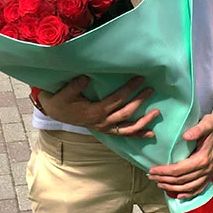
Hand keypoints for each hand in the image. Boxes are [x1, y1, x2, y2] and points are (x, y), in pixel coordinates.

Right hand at [38, 75, 159, 137]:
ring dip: (144, 121)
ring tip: (157, 113)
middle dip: (140, 101)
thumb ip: (75, 85)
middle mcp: (102, 122)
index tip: (140, 78)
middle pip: (126, 112)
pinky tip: (150, 134)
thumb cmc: (61, 100)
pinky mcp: (106, 130)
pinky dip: (138, 135)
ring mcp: (105, 128)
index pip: (117, 99)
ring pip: (128, 128)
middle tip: (151, 90)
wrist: (56, 113)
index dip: (129, 89)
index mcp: (95, 111)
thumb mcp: (64, 93)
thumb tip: (86, 77)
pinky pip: (124, 134)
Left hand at [148, 113, 212, 198]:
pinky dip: (188, 194)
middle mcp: (206, 169)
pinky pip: (199, 189)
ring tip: (159, 184)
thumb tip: (185, 136)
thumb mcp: (206, 123)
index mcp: (203, 158)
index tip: (152, 169)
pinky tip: (179, 195)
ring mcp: (209, 173)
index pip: (179, 170)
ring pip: (188, 187)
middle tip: (151, 176)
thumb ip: (197, 130)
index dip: (164, 172)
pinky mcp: (210, 174)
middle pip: (182, 180)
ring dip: (173, 188)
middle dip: (164, 180)